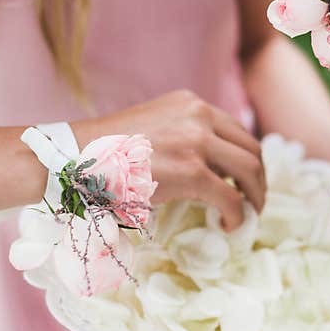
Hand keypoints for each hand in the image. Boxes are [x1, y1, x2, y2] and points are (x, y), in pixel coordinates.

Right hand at [73, 90, 264, 230]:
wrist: (72, 158)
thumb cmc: (104, 151)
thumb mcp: (152, 126)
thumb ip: (181, 135)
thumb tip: (208, 167)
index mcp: (191, 104)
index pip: (238, 131)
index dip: (248, 159)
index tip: (246, 181)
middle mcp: (199, 116)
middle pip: (251, 148)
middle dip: (258, 179)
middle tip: (253, 201)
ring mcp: (196, 141)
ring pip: (250, 170)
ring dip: (255, 196)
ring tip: (247, 214)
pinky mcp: (191, 171)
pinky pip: (230, 197)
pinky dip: (237, 215)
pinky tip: (229, 226)